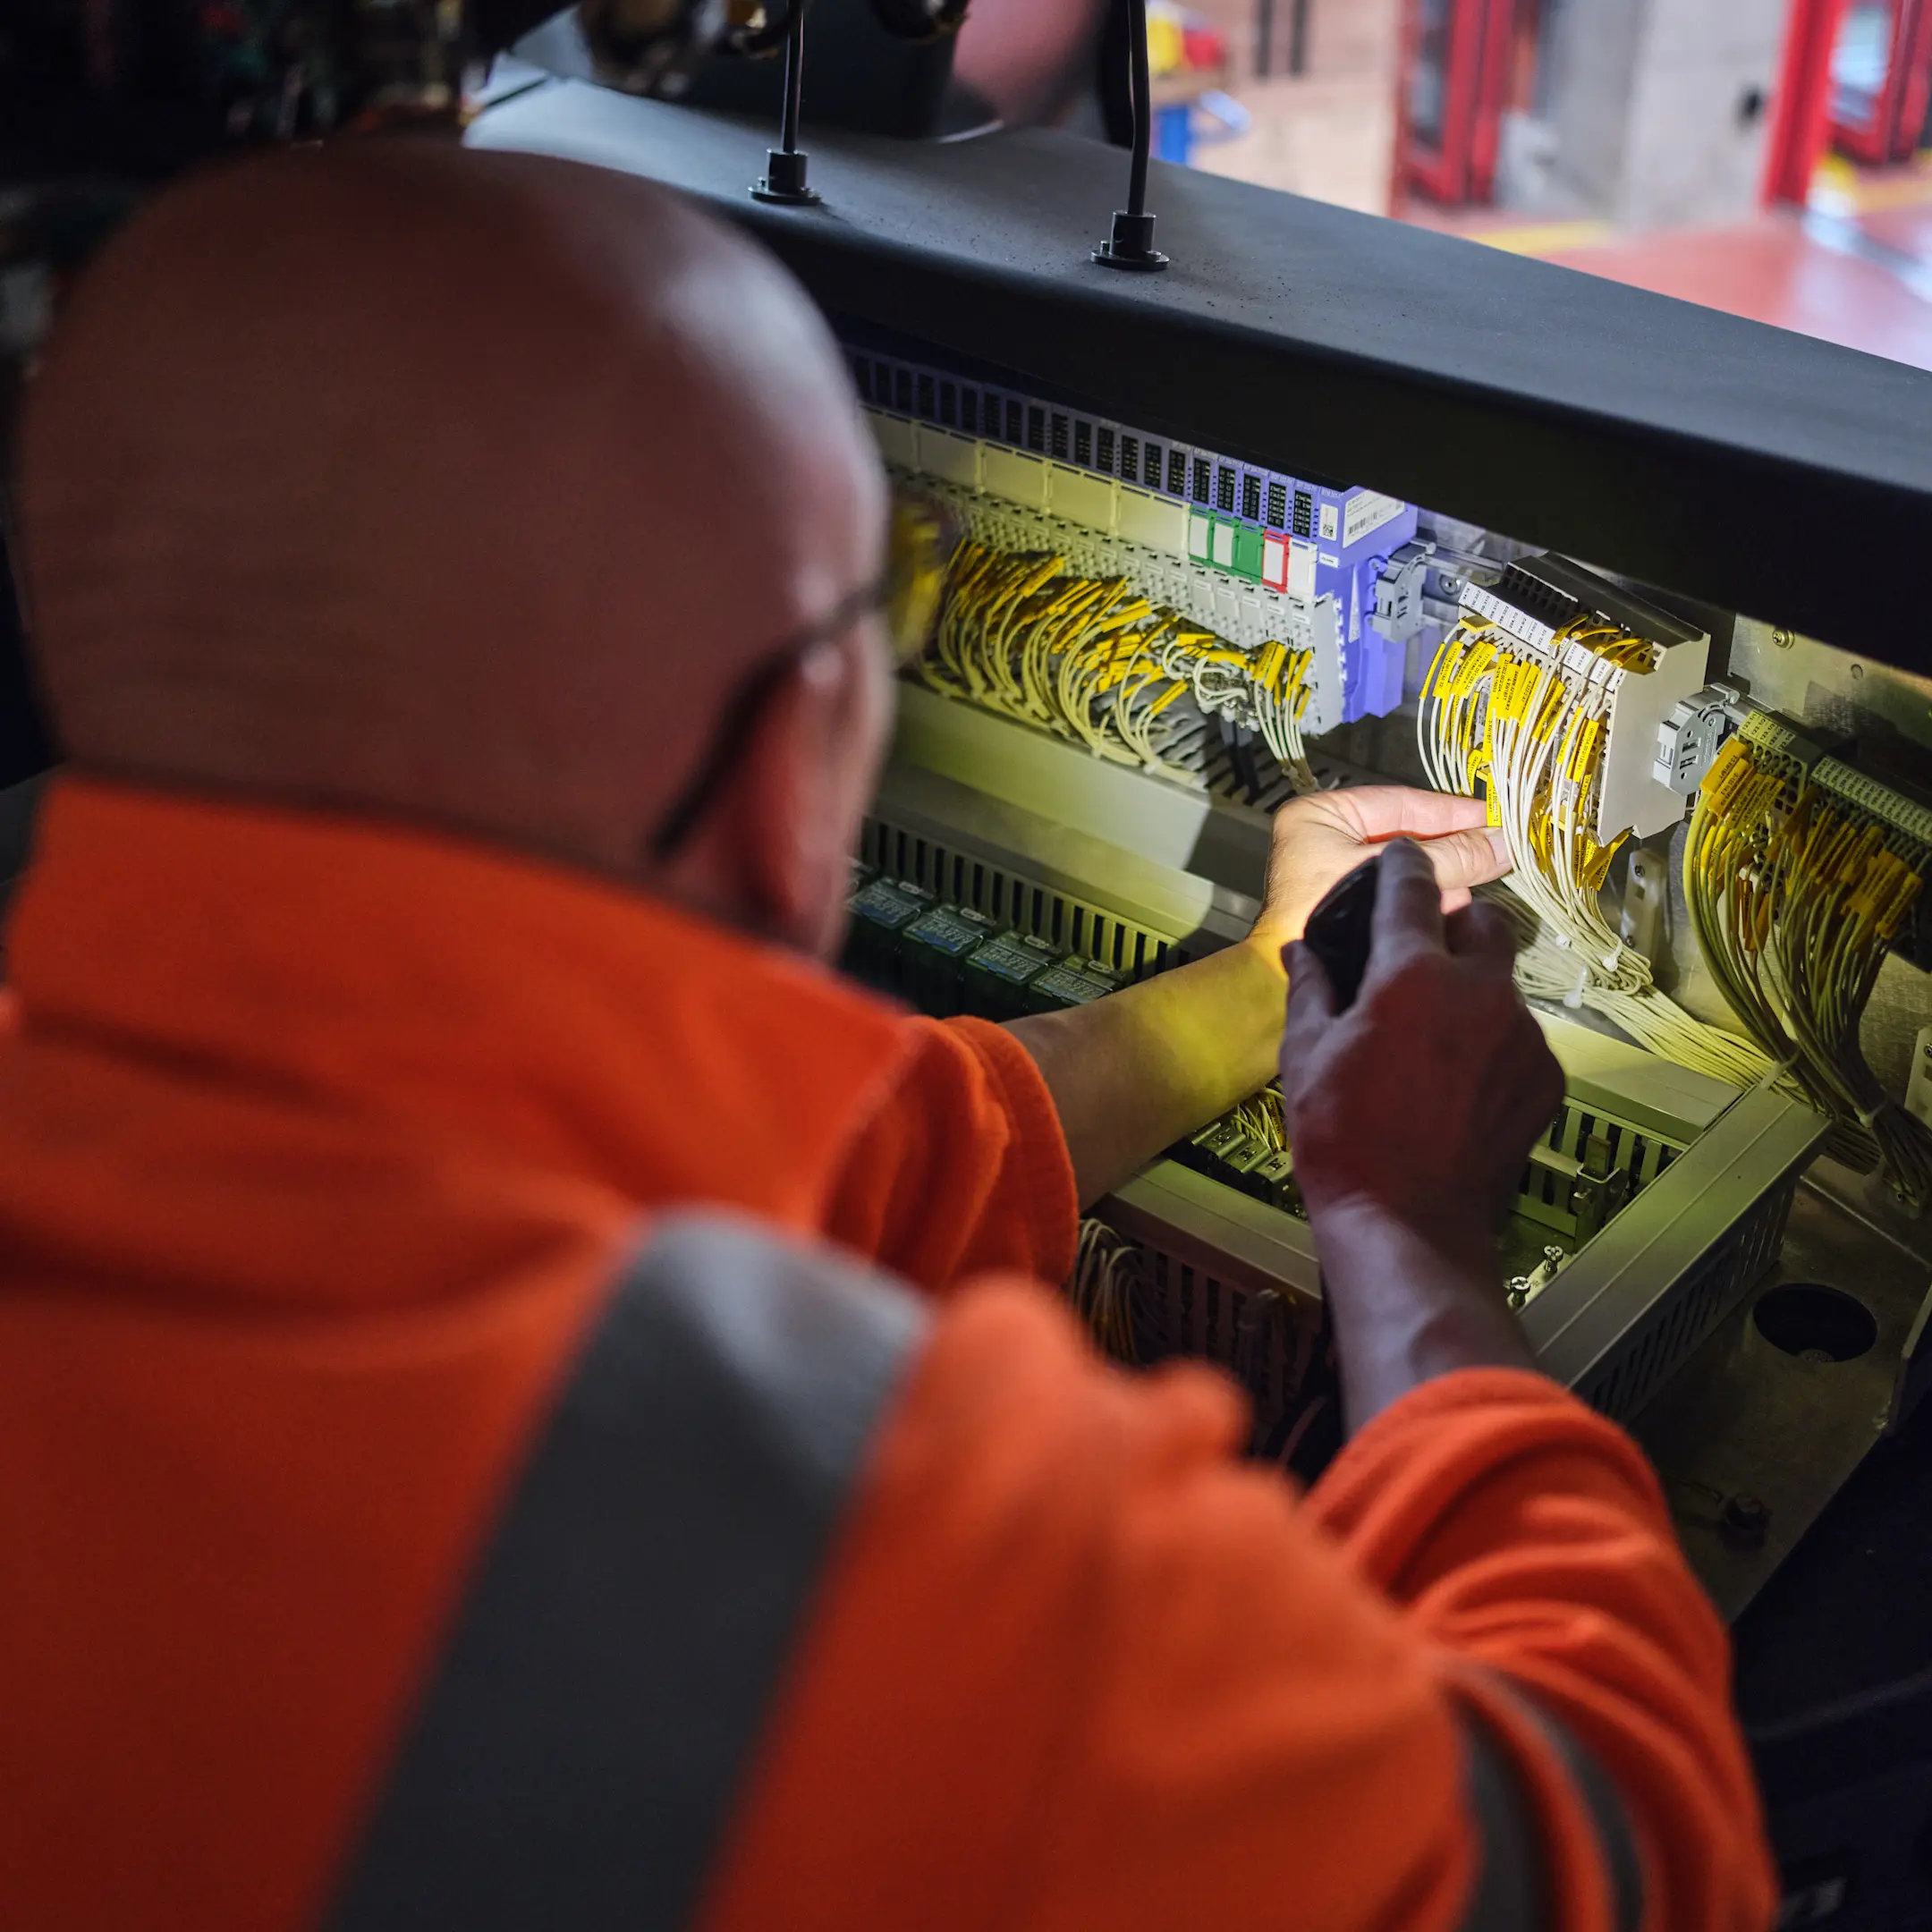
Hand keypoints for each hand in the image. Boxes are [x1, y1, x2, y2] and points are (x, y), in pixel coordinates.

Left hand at [1252, 787, 1510, 955]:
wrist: (1277, 982)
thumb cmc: (1322, 912)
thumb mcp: (1387, 874)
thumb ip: (1446, 858)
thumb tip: (1503, 844)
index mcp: (1322, 815)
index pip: (1400, 802)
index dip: (1451, 811)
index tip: (1496, 817)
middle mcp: (1327, 838)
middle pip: (1408, 837)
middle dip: (1452, 849)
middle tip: (1500, 852)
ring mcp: (1337, 874)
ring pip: (1407, 870)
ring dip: (1444, 879)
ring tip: (1486, 882)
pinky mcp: (1349, 908)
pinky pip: (1396, 896)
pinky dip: (1425, 902)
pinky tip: (1460, 909)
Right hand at [1278, 841, 1563, 1425]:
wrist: (1407, 1224)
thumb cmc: (1343, 1137)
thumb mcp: (1306, 1056)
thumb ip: (1312, 988)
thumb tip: (1303, 950)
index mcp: (1414, 974)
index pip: (1414, 888)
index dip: (1404, 864)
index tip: (1400, 854)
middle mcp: (1482, 991)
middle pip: (1485, 923)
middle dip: (1457, 924)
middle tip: (1422, 953)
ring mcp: (1523, 1036)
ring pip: (1505, 985)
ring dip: (1474, 991)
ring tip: (1436, 1035)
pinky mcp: (1546, 1080)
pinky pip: (1520, 1039)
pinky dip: (1493, 1045)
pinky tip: (1458, 1083)